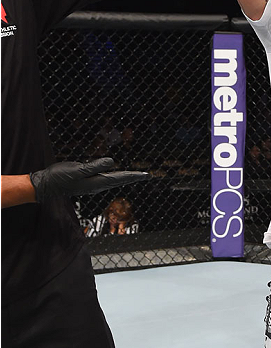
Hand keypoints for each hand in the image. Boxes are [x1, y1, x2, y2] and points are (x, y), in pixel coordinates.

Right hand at [30, 159, 148, 203]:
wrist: (47, 185)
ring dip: (125, 177)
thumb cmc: (61, 177)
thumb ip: (95, 166)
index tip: (146, 175)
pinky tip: (115, 175)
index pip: (120, 178)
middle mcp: (97, 185)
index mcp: (97, 182)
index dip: (134, 176)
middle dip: (133, 177)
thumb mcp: (78, 169)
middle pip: (120, 180)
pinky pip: (106, 179)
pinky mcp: (87, 182)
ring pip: (114, 180)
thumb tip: (112, 162)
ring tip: (135, 176)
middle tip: (147, 176)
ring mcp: (93, 185)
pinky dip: (115, 176)